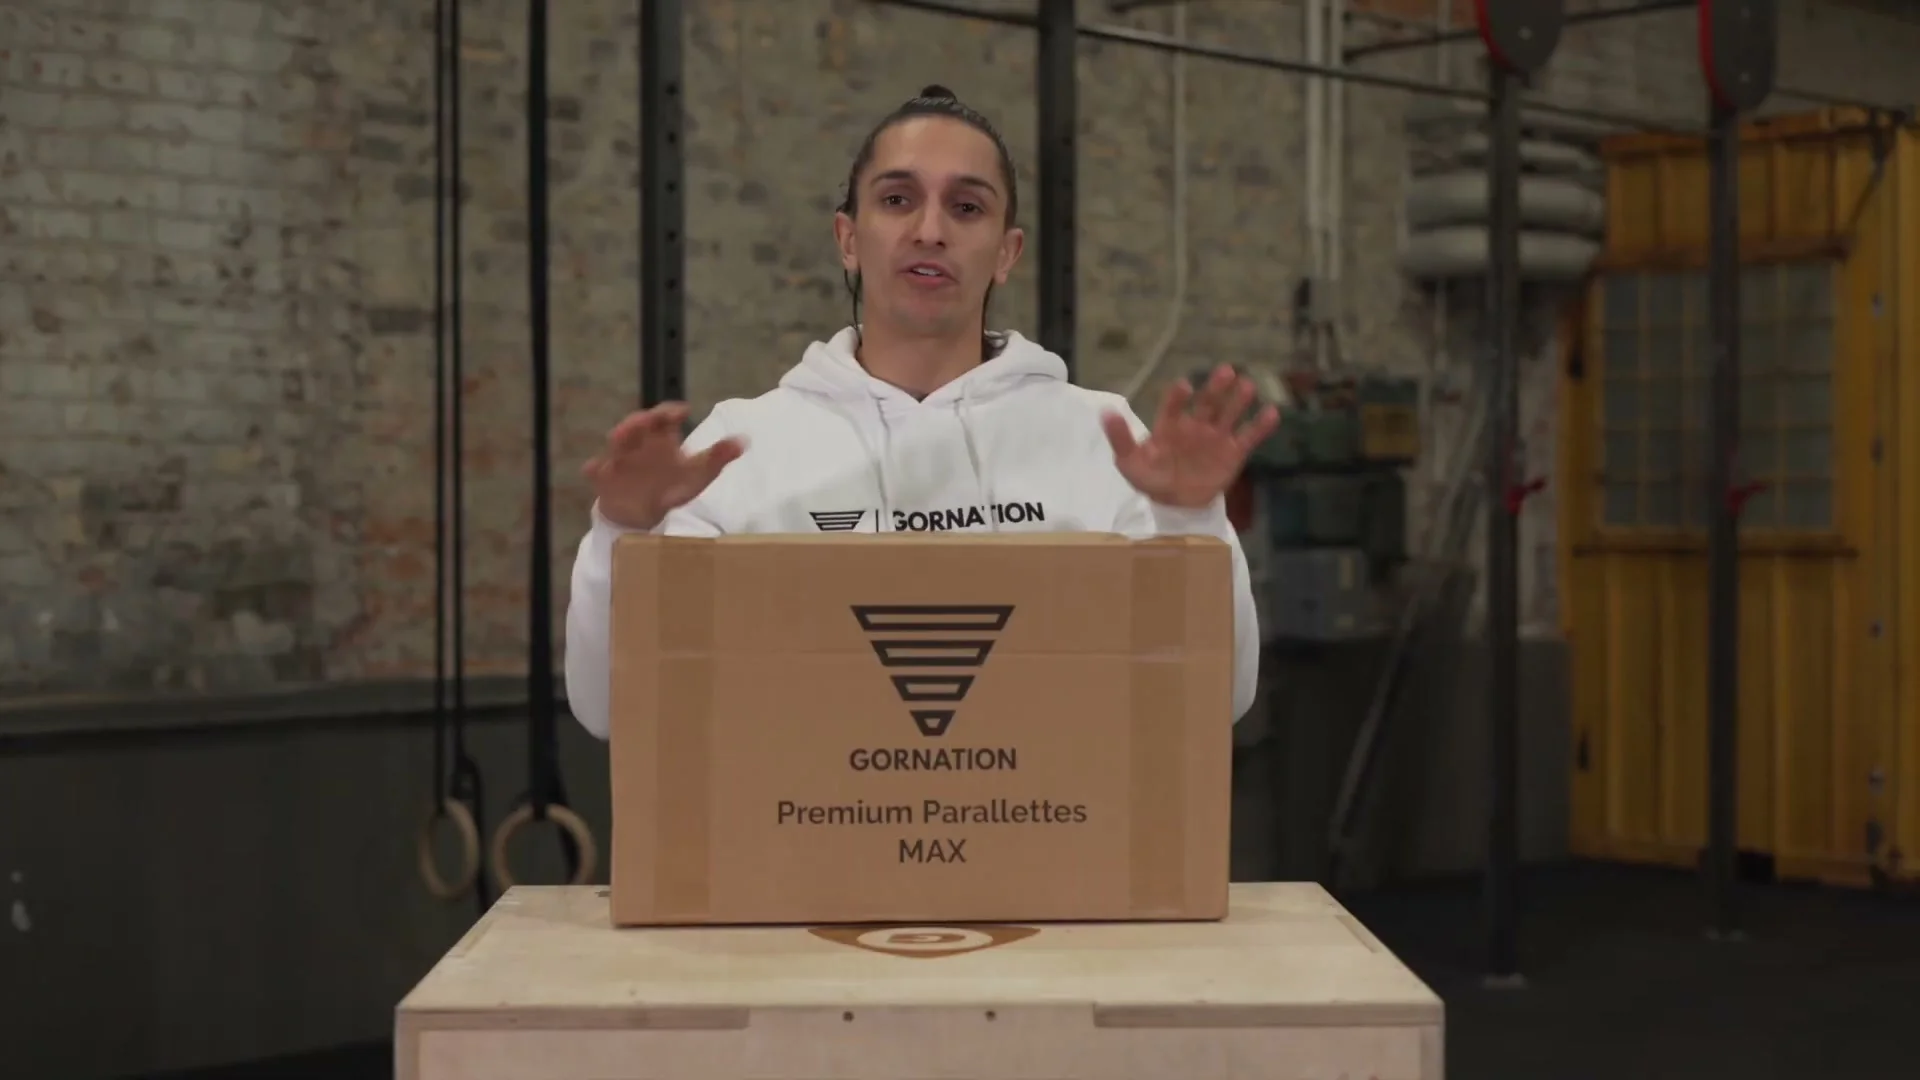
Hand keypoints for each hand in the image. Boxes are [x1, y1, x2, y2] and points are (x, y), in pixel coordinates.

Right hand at [582, 403, 744, 530]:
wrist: (643, 514)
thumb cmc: (670, 487)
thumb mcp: (696, 476)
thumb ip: (718, 458)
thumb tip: (744, 441)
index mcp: (660, 439)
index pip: (664, 418)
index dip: (670, 411)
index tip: (682, 411)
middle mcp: (639, 444)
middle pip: (636, 425)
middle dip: (640, 421)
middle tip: (647, 419)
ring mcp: (619, 460)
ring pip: (615, 445)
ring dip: (618, 439)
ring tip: (619, 436)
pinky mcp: (605, 480)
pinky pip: (596, 472)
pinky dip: (594, 470)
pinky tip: (594, 469)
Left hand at [1101, 364, 1279, 508]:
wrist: (1176, 504)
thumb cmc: (1151, 478)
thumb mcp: (1130, 462)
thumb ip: (1121, 438)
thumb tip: (1106, 412)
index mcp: (1170, 425)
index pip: (1174, 406)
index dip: (1179, 397)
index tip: (1184, 386)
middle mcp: (1195, 425)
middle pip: (1207, 403)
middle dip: (1216, 388)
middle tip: (1226, 371)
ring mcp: (1216, 437)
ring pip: (1229, 414)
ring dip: (1239, 400)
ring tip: (1248, 386)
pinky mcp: (1234, 452)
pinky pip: (1249, 437)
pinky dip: (1260, 426)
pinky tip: (1272, 412)